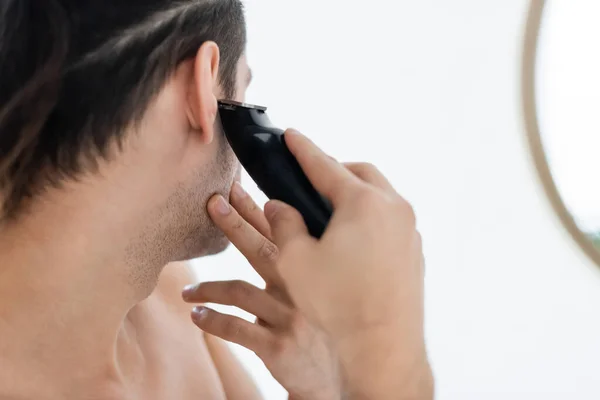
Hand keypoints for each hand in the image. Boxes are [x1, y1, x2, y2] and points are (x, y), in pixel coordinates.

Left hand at [183, 183, 339, 399]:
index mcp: (307, 273)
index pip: (280, 233)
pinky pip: (237, 328)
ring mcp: (288, 317)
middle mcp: (299, 290)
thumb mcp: (313, 293)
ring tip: (186, 291)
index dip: (256, 209)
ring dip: (207, 287)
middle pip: (261, 249)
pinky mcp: (278, 346)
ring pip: (240, 291)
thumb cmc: (318, 329)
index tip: (234, 188)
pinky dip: (212, 319)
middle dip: (235, 224)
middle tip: (213, 203)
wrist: (336, 381)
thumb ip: (292, 263)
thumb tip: (271, 223)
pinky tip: (196, 315)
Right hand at [260, 131, 432, 399]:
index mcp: (364, 202)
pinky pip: (391, 221)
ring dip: (355, 195)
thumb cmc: (338, 305)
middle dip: (334, 171)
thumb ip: (284, 224)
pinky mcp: (415, 252)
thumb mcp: (296, 261)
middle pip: (361, 174)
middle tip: (310, 180)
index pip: (326, 166)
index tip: (291, 136)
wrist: (382, 348)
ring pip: (380, 196)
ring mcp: (410, 231)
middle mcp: (394, 208)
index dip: (303, 150)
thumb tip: (279, 206)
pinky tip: (352, 241)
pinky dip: (370, 219)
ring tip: (329, 213)